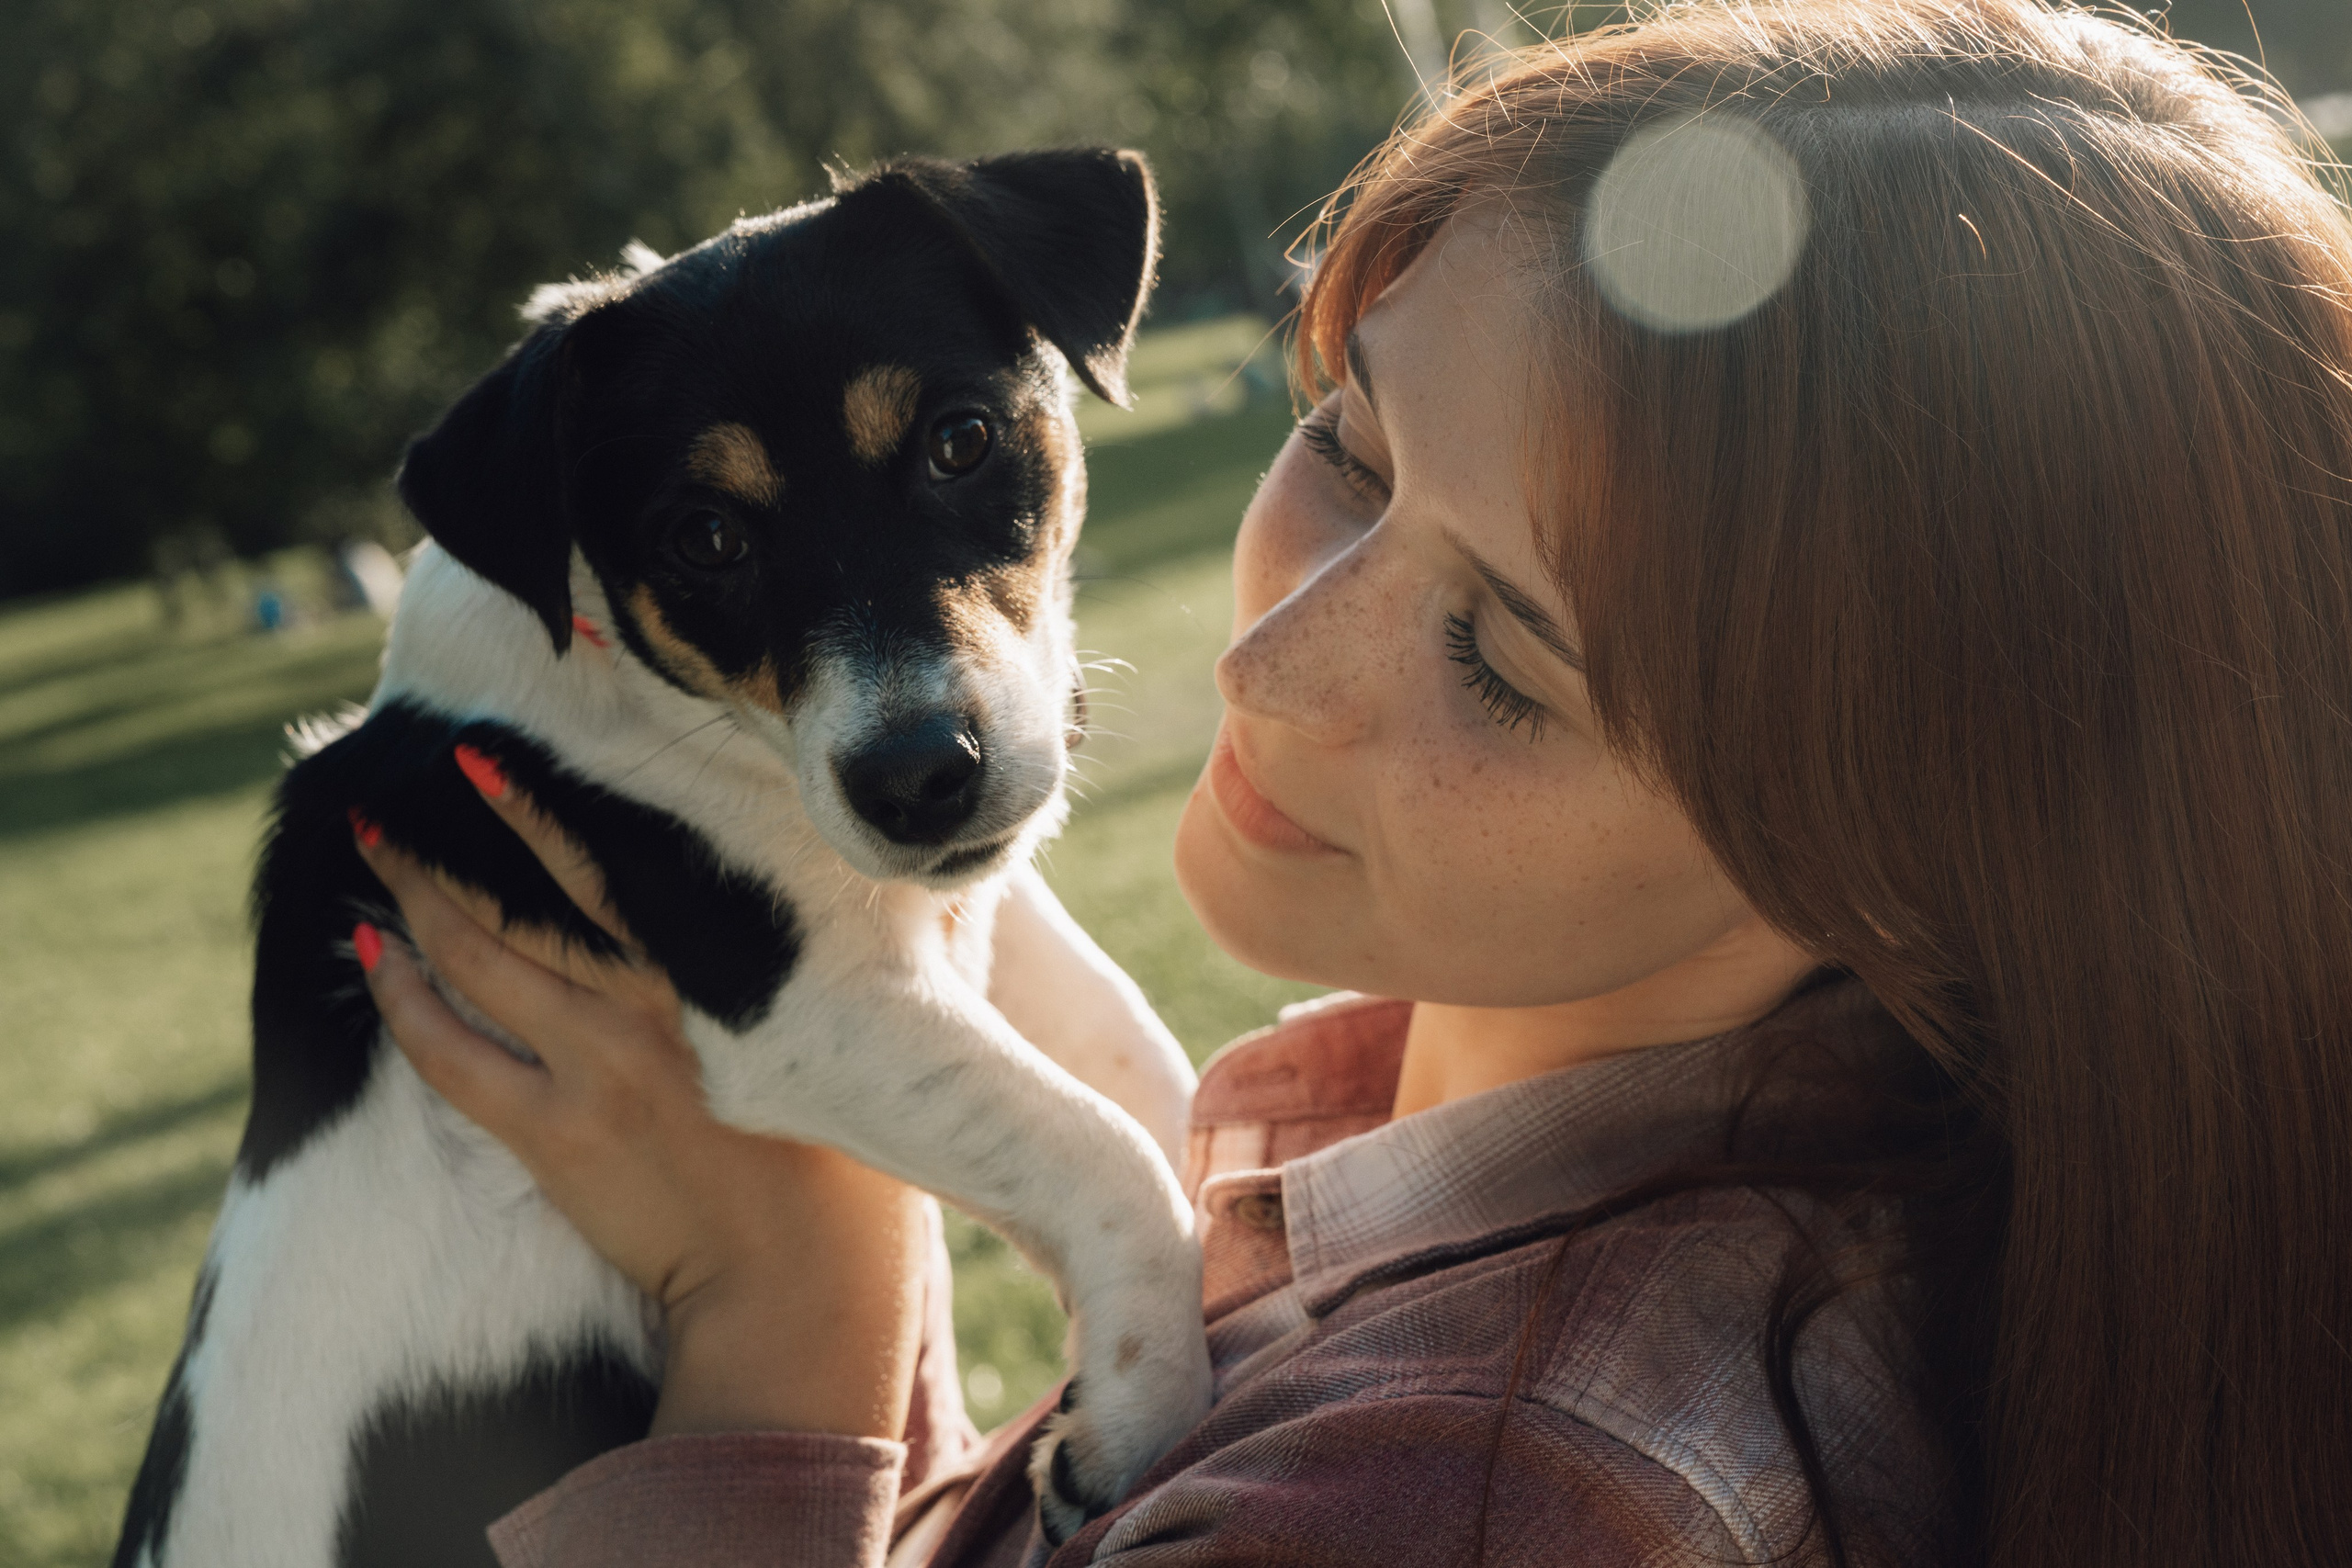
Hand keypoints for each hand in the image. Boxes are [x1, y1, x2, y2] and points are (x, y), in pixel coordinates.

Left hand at [350, 753, 927, 1438]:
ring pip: (478, 962)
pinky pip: (453, 1056)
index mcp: (720, 968)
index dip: (538, 811)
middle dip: (447, 849)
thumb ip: (881, 939)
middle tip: (384, 808)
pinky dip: (406, 1004)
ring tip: (372, 860)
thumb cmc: (850, 1160)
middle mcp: (649, 1001)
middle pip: (525, 900)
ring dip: (414, 905)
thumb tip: (916, 872)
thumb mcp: (877, 1027)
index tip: (482, 763)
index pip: (611, 866)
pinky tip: (374, 959)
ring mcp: (595, 1065)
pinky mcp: (554, 1134)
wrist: (800, 1280)